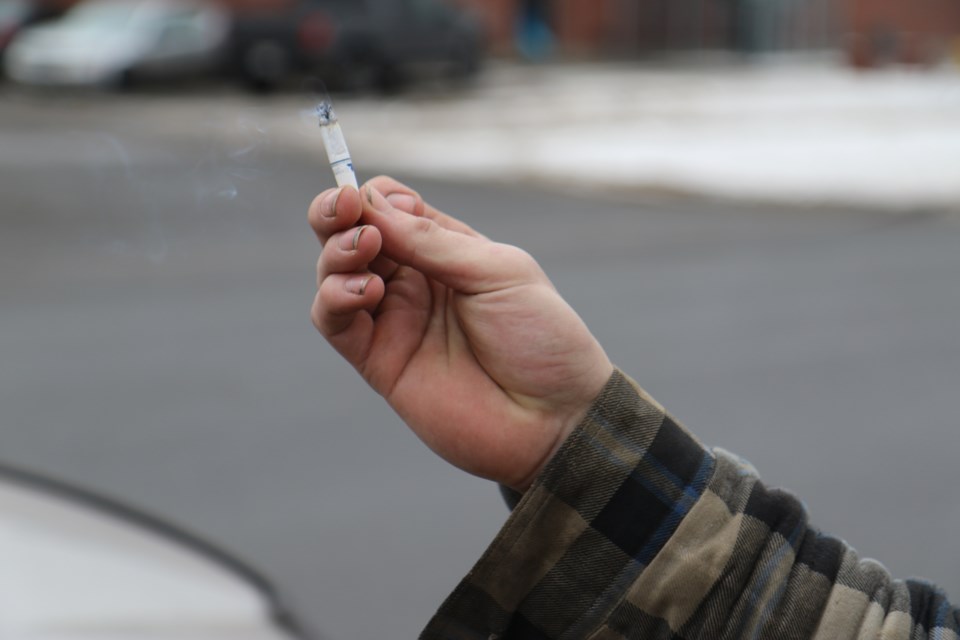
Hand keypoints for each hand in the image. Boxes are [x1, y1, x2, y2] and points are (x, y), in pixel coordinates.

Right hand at [309, 177, 612, 489]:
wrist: (555, 418)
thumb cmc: (541, 338)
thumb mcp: (497, 272)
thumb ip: (433, 241)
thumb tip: (370, 202)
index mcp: (445, 251)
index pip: (389, 207)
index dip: (372, 196)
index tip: (371, 197)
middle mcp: (413, 281)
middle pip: (350, 234)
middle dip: (334, 212)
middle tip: (341, 207)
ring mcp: (393, 321)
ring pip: (334, 274)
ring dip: (335, 253)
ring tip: (364, 249)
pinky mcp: (378, 362)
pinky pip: (335, 323)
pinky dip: (336, 298)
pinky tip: (366, 292)